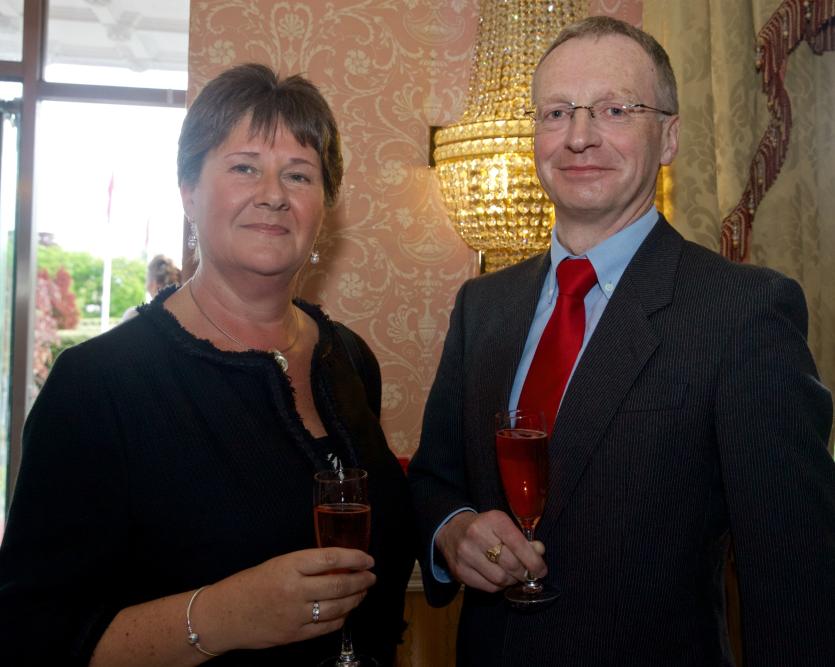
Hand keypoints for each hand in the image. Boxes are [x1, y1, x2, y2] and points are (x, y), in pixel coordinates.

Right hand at [206, 547, 375, 650]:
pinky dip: (341, 618)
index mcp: (289, 566)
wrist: (223, 615)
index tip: (368, 559)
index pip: (331, 558)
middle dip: (361, 580)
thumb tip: (339, 565)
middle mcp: (294, 590)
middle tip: (371, 577)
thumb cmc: (249, 584)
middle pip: (339, 584)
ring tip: (362, 592)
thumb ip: (306, 565)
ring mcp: (295, 615)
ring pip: (338, 607)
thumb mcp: (277, 564)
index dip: (355, 558)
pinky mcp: (294, 635)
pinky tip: (345, 611)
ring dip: (355, 599)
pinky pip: (327, 627)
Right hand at [436, 510, 546, 592]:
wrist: (451, 530)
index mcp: (493, 520)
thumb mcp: (503, 525)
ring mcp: (466, 554)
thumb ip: (523, 539)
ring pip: (500, 579)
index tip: (542, 570)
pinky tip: (499, 578)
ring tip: (513, 575)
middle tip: (527, 574)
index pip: (519, 545)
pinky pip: (488, 587)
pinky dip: (498, 586)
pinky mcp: (460, 571)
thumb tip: (539, 552)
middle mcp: (477, 535)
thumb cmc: (484, 527)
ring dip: (511, 581)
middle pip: (511, 564)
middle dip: (524, 573)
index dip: (534, 561)